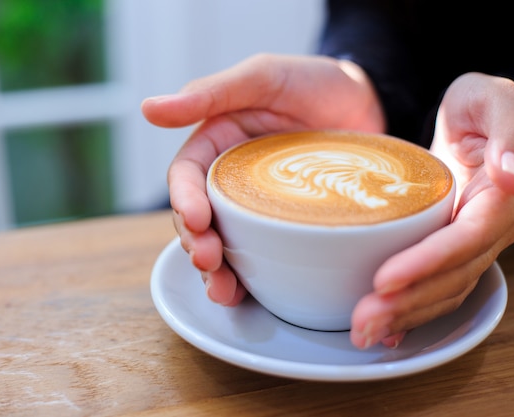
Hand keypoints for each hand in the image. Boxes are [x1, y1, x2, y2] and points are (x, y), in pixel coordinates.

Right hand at [141, 53, 385, 305]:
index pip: (186, 178)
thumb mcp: (261, 77)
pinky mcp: (284, 224)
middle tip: (209, 262)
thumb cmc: (311, 82)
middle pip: (198, 218)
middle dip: (196, 243)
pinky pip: (261, 252)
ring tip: (223, 291)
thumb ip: (210, 93)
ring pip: (224, 242)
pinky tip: (246, 295)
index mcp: (215, 145)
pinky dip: (249, 277)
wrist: (365, 102)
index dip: (183, 201)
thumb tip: (149, 109)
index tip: (197, 220)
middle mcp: (229, 180)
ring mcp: (256, 205)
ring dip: (216, 271)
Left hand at [350, 72, 513, 348]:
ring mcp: (473, 243)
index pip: (466, 239)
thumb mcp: (494, 100)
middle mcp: (492, 229)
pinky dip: (413, 312)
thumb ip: (511, 133)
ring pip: (445, 290)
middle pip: (452, 276)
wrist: (474, 120)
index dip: (428, 262)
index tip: (385, 279)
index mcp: (502, 197)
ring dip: (405, 315)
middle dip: (408, 302)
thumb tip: (511, 179)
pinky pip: (438, 287)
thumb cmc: (480, 105)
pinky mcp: (452, 249)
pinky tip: (386, 331)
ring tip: (364, 332)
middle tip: (362, 320)